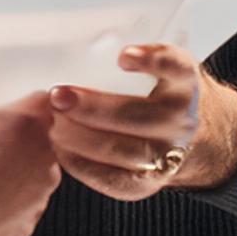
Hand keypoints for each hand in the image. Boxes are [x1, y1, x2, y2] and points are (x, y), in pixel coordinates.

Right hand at [0, 91, 62, 235]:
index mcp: (27, 122)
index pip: (42, 100)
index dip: (23, 103)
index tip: (6, 107)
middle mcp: (43, 156)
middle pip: (38, 137)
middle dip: (13, 137)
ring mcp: (40, 193)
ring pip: (30, 171)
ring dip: (10, 169)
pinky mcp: (29, 221)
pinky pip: (21, 202)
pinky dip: (4, 199)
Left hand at [47, 43, 236, 200]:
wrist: (184, 135)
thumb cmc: (152, 91)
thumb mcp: (153, 67)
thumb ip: (126, 60)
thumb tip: (72, 51)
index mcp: (184, 81)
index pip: (175, 66)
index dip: (151, 61)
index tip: (123, 56)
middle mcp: (181, 119)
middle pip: (137, 115)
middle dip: (92, 107)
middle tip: (57, 96)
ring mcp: (168, 155)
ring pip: (122, 150)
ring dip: (80, 137)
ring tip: (52, 123)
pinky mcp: (147, 184)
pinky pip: (112, 179)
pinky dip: (81, 163)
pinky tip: (59, 147)